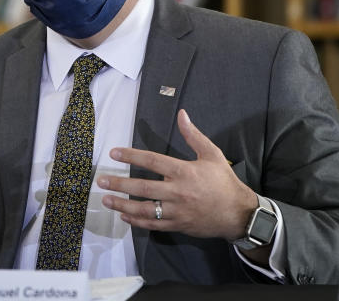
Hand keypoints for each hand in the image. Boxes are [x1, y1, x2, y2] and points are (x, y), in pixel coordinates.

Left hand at [99, 109, 255, 240]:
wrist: (237, 213)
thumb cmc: (223, 181)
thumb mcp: (212, 154)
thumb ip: (193, 135)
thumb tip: (182, 114)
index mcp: (185, 171)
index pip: (153, 161)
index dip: (132, 156)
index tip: (115, 153)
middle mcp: (178, 192)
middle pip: (143, 187)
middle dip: (120, 184)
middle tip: (101, 181)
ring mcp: (177, 211)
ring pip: (145, 209)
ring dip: (123, 205)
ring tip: (106, 200)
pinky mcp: (177, 225)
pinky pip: (153, 224)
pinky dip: (137, 221)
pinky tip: (124, 216)